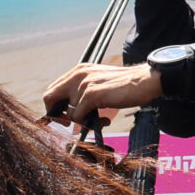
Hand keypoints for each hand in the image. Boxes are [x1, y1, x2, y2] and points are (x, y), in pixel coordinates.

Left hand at [41, 61, 162, 123]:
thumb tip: (69, 113)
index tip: (64, 117)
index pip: (52, 90)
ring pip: (68, 111)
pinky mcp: (91, 94)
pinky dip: (89, 122)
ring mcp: (83, 84)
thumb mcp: (98, 83)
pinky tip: (104, 119)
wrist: (146, 80)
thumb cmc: (124, 85)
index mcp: (78, 71)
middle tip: (68, 123)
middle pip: (49, 98)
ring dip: (82, 120)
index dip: (54, 106)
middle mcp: (77, 75)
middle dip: (57, 115)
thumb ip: (82, 93)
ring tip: (101, 118)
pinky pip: (78, 116)